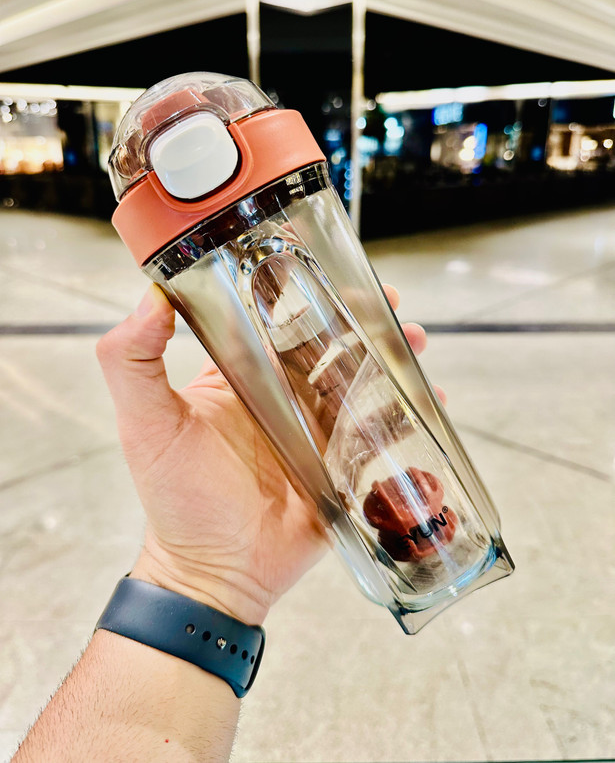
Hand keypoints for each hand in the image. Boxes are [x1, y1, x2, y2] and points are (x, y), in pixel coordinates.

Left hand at [96, 283, 443, 625]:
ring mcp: (316, 433)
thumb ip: (132, 359)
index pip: (275, 321)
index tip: (329, 268)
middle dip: (364, 321)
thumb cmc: (176, 500)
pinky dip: (406, 415)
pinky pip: (379, 434)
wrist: (215, 574)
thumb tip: (148, 295)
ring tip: (415, 345)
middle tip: (392, 305)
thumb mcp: (146, 424)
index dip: (305, 292)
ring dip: (391, 359)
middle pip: (331, 346)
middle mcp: (282, 398)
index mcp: (241, 377)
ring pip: (362, 382)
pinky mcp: (342, 468)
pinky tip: (428, 402)